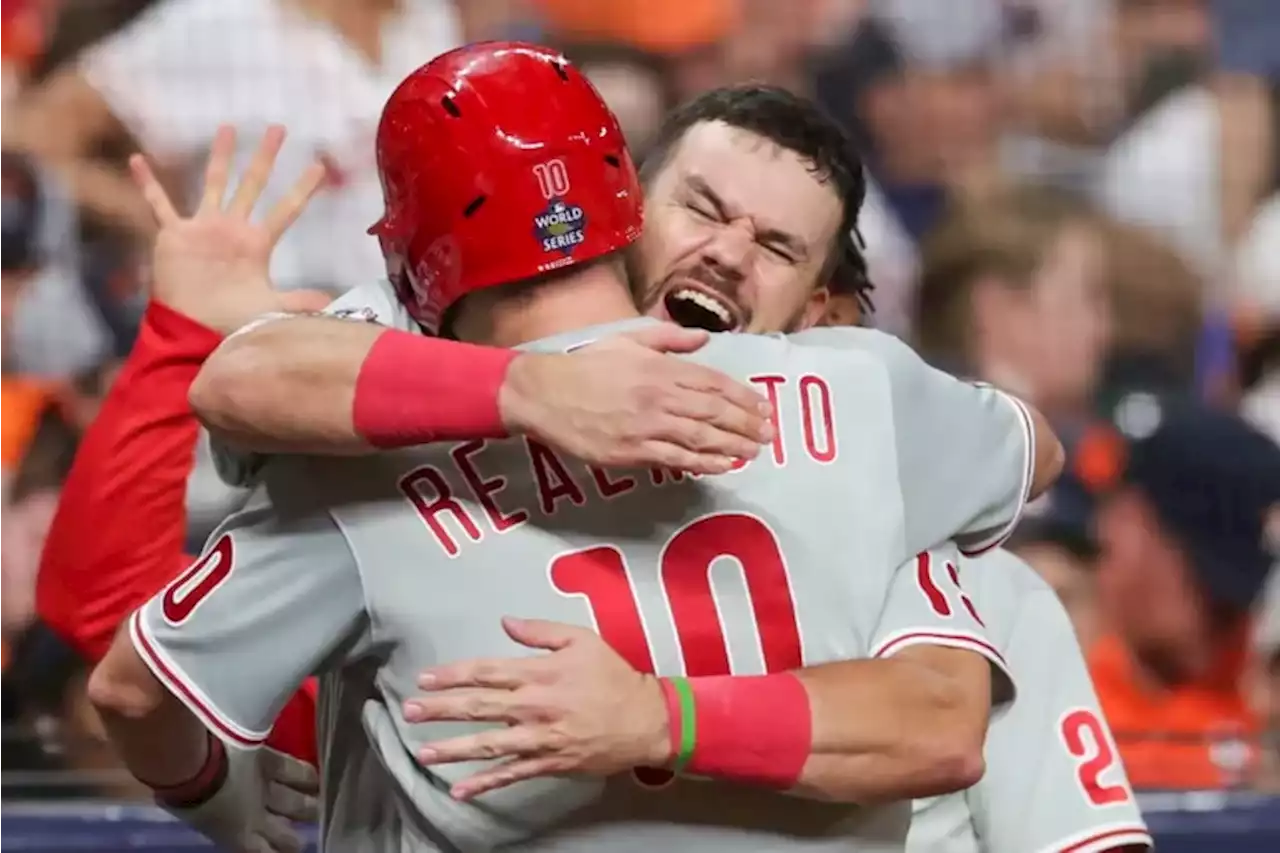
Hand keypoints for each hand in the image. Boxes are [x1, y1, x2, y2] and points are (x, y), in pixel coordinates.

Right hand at [131, 124, 332, 335]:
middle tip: (280, 128)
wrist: (192, 328)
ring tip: (228, 128)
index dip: (302, 188)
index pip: (286, 210)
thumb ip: (297, 301)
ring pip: (214, 183)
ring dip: (220, 157)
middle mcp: (232, 228)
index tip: (320, 165)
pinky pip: (158, 203)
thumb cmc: (230, 320)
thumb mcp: (268, 308)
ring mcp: (203, 228)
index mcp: (257, 243)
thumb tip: (330, 301)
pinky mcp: (174, 233)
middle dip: (266, 157)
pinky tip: (137, 160)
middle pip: (253, 184)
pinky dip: (147, 183)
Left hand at [163, 745, 314, 852]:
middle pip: (287, 835)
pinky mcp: (270, 761)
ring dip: (309, 807)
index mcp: (238, 836)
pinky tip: (316, 778)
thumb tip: (210, 818)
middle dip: (295, 839)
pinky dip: (307, 776)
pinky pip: (296, 771)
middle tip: (302, 838)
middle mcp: (258, 818)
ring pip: (298, 804)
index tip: (284, 852)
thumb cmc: (182, 795)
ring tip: (319, 808)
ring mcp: (268, 790)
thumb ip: (216, 822)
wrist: (192, 764)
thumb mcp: (196, 817)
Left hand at [404, 617, 670, 799]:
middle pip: (478, 706)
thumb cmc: (613, 676)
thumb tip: (505, 623)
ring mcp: (539, 738)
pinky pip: (511, 775)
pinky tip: (459, 791)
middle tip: (409, 712)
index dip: (452, 675)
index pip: (486, 671)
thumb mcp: (582, 639)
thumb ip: (541, 632)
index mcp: (539, 673)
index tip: (424, 679)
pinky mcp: (548, 763)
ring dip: (453, 750)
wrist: (645, 719)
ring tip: (423, 753)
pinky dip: (485, 784)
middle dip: (440, 710)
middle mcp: (533, 706)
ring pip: (488, 745)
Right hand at [499, 324, 773, 474]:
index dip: (742, 396)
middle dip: (746, 423)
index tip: (763, 406)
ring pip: (701, 436)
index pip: (712, 382)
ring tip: (755, 451)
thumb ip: (669, 338)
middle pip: (714, 411)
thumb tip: (704, 338)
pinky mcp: (632, 451)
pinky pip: (676, 459)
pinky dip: (704, 463)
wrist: (545, 393)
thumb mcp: (628, 340)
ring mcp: (646, 425)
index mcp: (659, 367)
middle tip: (770, 433)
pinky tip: (723, 465)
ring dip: (733, 445)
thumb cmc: (585, 366)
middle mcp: (659, 395)